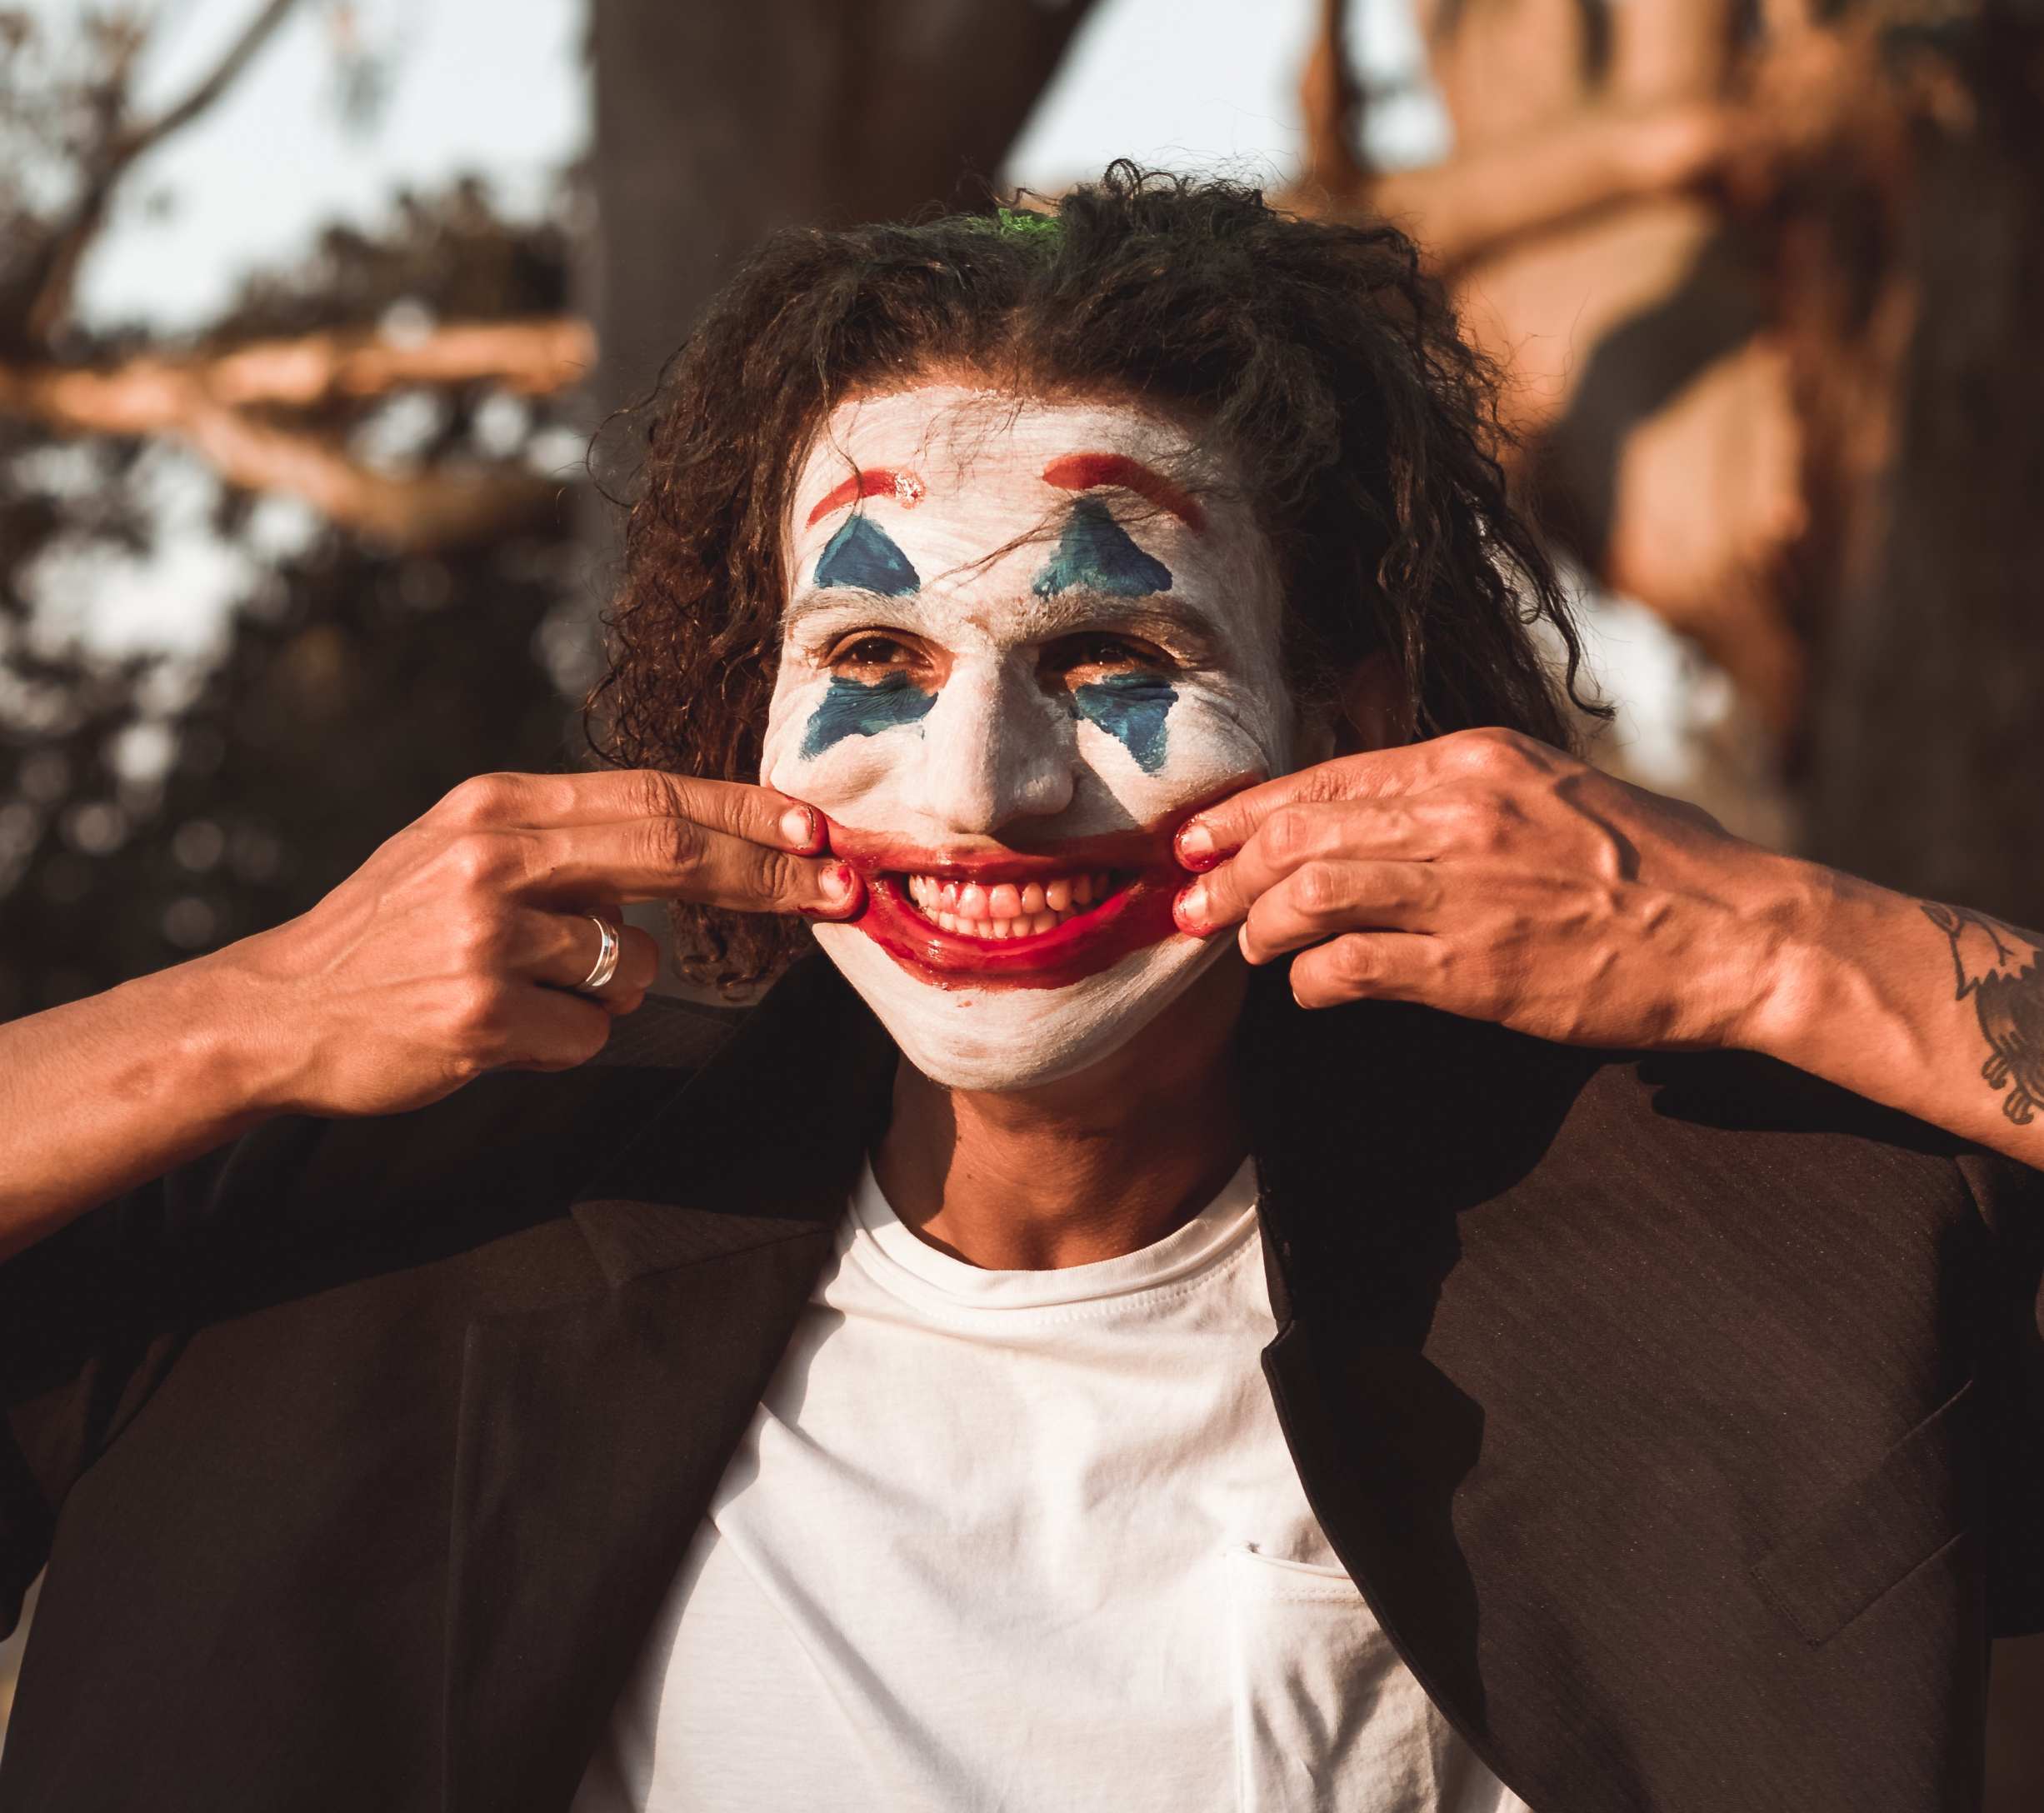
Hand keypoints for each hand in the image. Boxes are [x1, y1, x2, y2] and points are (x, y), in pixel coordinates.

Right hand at [218, 769, 859, 1117]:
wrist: (279, 1011)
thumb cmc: (387, 933)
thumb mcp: (462, 850)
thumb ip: (566, 842)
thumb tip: (692, 852)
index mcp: (496, 807)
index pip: (650, 795)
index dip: (744, 812)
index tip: (815, 828)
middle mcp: (494, 858)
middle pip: (671, 853)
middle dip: (769, 875)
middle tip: (839, 890)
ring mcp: (487, 938)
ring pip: (632, 963)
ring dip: (610, 987)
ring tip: (526, 990)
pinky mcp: (482, 1016)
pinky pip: (590, 1034)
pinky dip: (567, 1040)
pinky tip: (499, 1032)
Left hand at [1171, 727, 1803, 1051]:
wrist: (1738, 933)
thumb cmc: (1655, 864)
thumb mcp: (1555, 789)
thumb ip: (1466, 791)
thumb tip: (1377, 811)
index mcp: (1477, 759)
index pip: (1328, 778)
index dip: (1250, 811)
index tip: (1204, 836)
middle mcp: (1461, 811)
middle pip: (1300, 831)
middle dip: (1226, 868)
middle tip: (1190, 899)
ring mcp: (1466, 889)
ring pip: (1310, 893)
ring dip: (1258, 924)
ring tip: (1245, 946)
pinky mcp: (1476, 968)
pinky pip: (1353, 967)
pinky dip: (1313, 981)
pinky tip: (1310, 989)